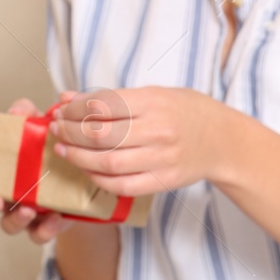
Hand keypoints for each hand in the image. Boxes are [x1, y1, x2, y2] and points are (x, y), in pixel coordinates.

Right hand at [0, 98, 74, 244]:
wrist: (79, 170)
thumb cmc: (48, 147)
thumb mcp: (37, 125)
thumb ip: (25, 114)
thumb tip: (15, 111)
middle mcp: (5, 196)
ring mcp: (23, 213)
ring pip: (9, 225)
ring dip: (15, 220)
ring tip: (28, 210)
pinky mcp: (45, 225)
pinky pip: (39, 235)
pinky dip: (45, 229)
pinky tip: (56, 217)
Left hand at [50, 86, 238, 195]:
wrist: (222, 140)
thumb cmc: (184, 111)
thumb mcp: (152, 93)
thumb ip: (110, 97)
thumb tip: (66, 97)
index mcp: (153, 102)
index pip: (103, 104)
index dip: (74, 109)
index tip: (60, 109)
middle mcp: (157, 130)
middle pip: (100, 135)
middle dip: (70, 132)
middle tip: (56, 129)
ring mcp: (161, 158)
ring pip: (107, 162)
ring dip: (78, 157)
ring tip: (64, 149)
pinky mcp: (164, 181)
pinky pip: (123, 186)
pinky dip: (99, 179)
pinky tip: (87, 170)